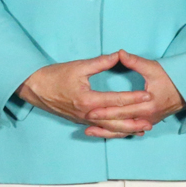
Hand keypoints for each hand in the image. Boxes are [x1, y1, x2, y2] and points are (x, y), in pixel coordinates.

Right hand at [17, 52, 151, 135]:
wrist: (35, 88)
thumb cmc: (55, 76)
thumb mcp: (78, 66)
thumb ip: (100, 62)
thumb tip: (118, 55)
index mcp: (88, 100)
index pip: (116, 100)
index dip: (133, 97)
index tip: (148, 95)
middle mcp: (87, 114)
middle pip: (115, 121)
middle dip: (134, 121)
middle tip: (150, 121)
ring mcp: (83, 119)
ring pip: (109, 128)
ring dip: (126, 129)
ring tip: (142, 130)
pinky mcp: (80, 120)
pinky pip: (100, 128)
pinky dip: (113, 130)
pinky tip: (122, 131)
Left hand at [85, 50, 185, 138]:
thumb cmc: (170, 78)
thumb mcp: (153, 68)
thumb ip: (135, 62)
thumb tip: (119, 53)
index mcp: (147, 104)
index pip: (122, 108)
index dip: (105, 109)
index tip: (90, 108)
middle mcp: (147, 117)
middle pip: (120, 121)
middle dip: (102, 121)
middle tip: (84, 119)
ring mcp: (148, 122)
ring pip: (124, 130)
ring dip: (106, 131)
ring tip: (88, 131)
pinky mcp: (147, 123)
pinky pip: (129, 130)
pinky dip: (116, 132)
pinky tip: (105, 133)